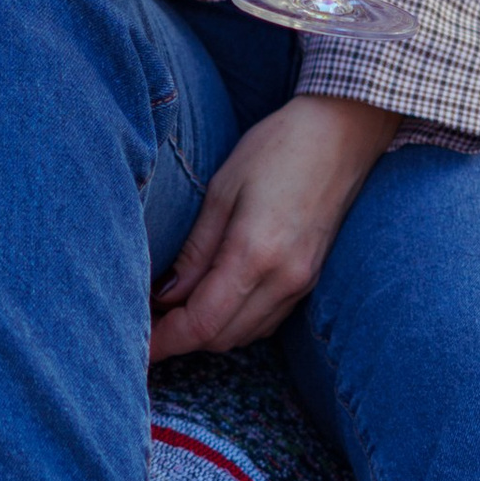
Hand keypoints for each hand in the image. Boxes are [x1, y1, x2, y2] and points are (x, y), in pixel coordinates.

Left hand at [150, 93, 397, 358]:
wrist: (343, 132)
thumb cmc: (278, 148)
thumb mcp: (222, 190)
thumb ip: (194, 251)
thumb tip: (164, 296)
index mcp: (256, 254)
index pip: (201, 323)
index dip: (164, 342)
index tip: (137, 348)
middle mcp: (284, 279)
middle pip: (220, 338)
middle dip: (179, 339)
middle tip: (145, 322)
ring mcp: (302, 283)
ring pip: (243, 335)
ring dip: (206, 332)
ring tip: (172, 311)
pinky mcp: (310, 279)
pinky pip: (265, 321)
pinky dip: (233, 322)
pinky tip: (212, 300)